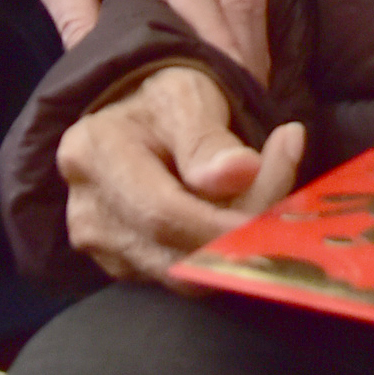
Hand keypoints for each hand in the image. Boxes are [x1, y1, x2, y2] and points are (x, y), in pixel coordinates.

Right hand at [59, 64, 307, 284]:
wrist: (148, 116)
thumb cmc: (169, 101)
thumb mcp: (190, 98)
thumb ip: (210, 139)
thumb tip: (240, 173)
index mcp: (93, 154)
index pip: (163, 213)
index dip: (225, 224)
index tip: (279, 209)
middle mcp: (87, 209)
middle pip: (176, 252)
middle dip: (241, 235)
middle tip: (286, 199)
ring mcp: (101, 245)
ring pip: (185, 273)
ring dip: (234, 245)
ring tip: (260, 194)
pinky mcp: (124, 266)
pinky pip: (183, 276)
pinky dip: (219, 253)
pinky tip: (231, 214)